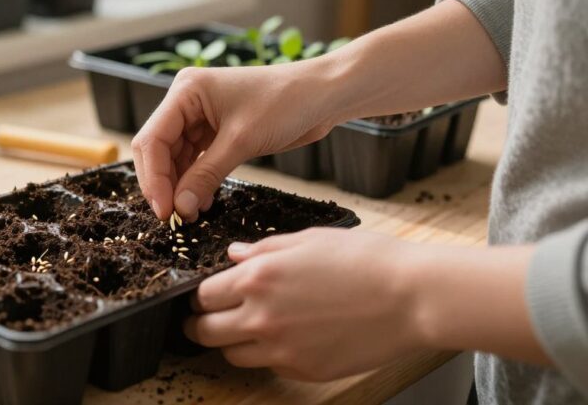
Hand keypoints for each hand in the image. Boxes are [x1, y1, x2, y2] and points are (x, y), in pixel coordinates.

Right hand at [131, 63, 339, 221]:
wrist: (323, 94)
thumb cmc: (285, 103)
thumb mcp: (241, 141)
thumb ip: (206, 175)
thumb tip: (180, 208)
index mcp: (185, 91)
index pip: (153, 139)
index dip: (154, 178)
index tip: (164, 211)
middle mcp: (186, 101)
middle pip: (158, 149)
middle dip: (164, 183)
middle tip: (173, 217)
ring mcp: (200, 116)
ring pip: (174, 157)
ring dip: (179, 186)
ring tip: (190, 214)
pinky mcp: (215, 130)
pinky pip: (194, 160)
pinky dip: (196, 181)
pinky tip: (202, 202)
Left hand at [184, 228, 424, 380]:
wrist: (412, 297)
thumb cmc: (365, 260)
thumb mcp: (308, 240)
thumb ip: (263, 250)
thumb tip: (233, 255)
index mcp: (258, 277)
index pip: (202, 295)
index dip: (198, 296)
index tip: (202, 295)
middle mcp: (261, 316)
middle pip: (205, 331)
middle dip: (200, 324)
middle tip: (207, 318)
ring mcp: (282, 348)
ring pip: (231, 355)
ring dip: (230, 343)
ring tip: (244, 329)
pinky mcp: (304, 370)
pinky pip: (268, 367)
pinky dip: (266, 355)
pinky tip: (282, 338)